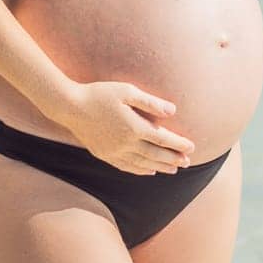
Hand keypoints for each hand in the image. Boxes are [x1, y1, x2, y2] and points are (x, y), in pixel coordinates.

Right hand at [55, 80, 196, 174]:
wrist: (70, 106)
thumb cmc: (100, 94)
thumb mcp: (127, 91)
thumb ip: (151, 102)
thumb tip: (172, 111)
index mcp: (133, 127)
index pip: (162, 139)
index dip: (178, 144)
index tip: (192, 148)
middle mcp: (125, 143)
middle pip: (155, 154)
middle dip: (173, 159)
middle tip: (188, 163)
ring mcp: (114, 151)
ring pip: (142, 164)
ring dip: (159, 167)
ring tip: (173, 170)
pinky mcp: (104, 155)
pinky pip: (126, 167)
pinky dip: (140, 171)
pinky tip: (149, 172)